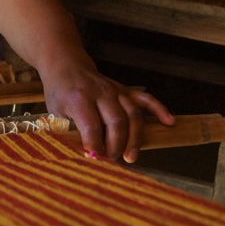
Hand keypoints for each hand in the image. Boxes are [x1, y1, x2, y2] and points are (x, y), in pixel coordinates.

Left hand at [39, 66, 173, 162]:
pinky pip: (145, 99)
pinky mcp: (125, 90)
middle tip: (112, 160)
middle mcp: (100, 93)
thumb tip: (82, 157)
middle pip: (116, 121)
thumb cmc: (60, 93)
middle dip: (116, 145)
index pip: (91, 125)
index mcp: (78, 98)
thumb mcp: (55, 112)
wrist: (66, 65)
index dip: (95, 145)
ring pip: (132, 114)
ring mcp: (115, 90)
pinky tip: (169, 123)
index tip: (95, 160)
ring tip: (131, 157)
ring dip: (134, 138)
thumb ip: (68, 131)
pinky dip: (159, 110)